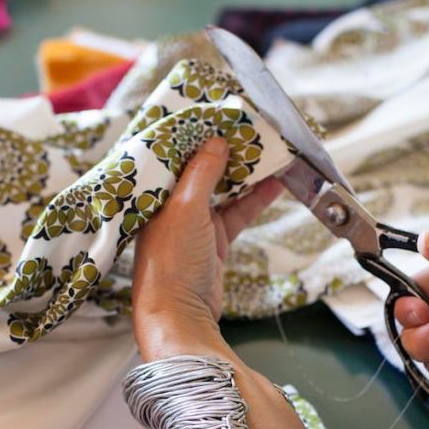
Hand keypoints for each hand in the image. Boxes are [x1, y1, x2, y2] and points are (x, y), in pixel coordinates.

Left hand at [131, 137, 338, 428]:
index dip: (195, 131)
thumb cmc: (171, 266)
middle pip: (200, 166)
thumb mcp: (185, 210)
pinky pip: (237, 211)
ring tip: (270, 147)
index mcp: (153, 194)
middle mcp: (170, 206)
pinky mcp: (214, 242)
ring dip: (246, 170)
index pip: (174, 152)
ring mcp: (193, 224)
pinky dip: (255, 197)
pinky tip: (275, 182)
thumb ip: (202, 173)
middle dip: (226, 147)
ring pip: (223, 187)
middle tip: (251, 124)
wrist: (180, 318)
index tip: (218, 111)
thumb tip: (216, 140)